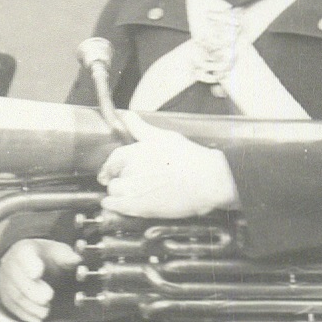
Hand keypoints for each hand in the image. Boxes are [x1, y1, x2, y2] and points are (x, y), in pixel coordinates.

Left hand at [93, 128, 239, 223]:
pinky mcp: (138, 206)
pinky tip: (124, 205)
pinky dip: (115, 206)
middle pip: (112, 177)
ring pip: (114, 192)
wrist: (208, 182)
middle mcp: (129, 170)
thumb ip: (140, 128)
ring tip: (137, 194)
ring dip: (120, 193)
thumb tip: (126, 115)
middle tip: (135, 182)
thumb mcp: (164, 137)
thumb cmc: (190, 158)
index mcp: (134, 152)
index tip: (113, 172)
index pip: (112, 160)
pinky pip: (113, 206)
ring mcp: (132, 189)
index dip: (112, 167)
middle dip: (121, 179)